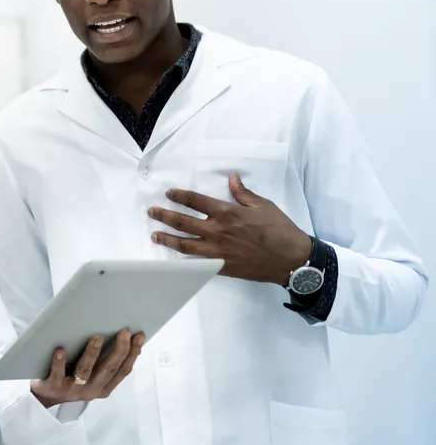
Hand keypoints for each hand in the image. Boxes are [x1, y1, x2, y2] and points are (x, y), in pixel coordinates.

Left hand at [30, 329, 144, 407]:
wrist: (45, 396)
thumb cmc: (72, 378)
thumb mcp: (92, 375)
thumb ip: (105, 362)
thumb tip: (124, 339)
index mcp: (103, 387)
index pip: (122, 371)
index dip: (133, 354)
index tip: (139, 336)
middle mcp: (91, 389)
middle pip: (108, 370)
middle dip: (119, 350)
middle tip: (124, 332)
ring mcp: (72, 389)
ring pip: (85, 371)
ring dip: (92, 354)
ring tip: (97, 337)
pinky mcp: (54, 386)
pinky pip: (57, 373)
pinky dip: (59, 362)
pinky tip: (60, 349)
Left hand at [150, 173, 311, 283]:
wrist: (292, 259)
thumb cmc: (279, 229)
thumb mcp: (263, 205)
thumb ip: (243, 193)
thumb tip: (232, 178)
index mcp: (227, 213)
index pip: (196, 201)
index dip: (180, 196)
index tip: (168, 194)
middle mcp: (217, 231)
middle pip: (183, 222)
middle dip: (164, 216)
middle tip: (152, 212)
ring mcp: (218, 250)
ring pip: (185, 244)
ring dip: (167, 239)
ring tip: (154, 235)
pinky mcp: (222, 266)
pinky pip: (198, 262)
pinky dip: (184, 259)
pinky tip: (175, 256)